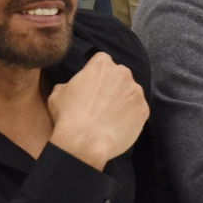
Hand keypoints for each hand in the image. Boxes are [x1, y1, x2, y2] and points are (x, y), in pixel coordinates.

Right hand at [47, 52, 148, 170]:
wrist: (86, 141)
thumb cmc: (69, 115)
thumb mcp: (58, 93)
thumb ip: (70, 84)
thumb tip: (73, 87)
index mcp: (102, 64)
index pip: (102, 61)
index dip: (96, 73)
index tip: (92, 85)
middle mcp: (123, 73)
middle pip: (119, 75)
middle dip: (112, 85)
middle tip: (102, 102)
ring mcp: (136, 92)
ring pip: (130, 92)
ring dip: (123, 101)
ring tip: (111, 117)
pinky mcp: (144, 110)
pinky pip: (137, 110)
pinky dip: (130, 116)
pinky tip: (119, 126)